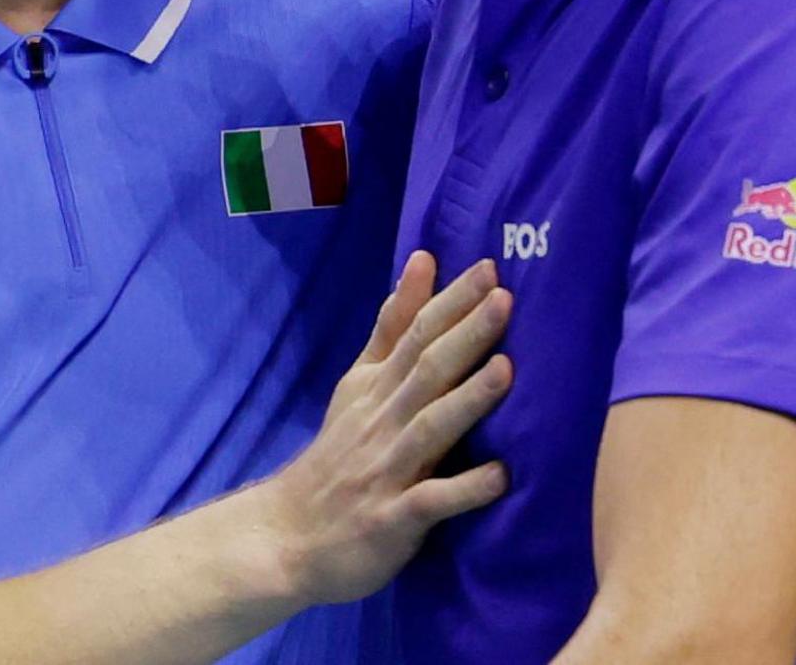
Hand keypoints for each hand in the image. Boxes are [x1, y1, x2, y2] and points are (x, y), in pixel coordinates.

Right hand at [255, 251, 513, 606]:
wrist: (288, 537)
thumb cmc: (339, 455)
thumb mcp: (359, 383)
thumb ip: (393, 325)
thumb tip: (424, 259)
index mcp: (375, 387)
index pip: (415, 335)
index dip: (451, 302)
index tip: (490, 268)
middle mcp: (381, 421)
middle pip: (426, 371)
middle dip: (466, 334)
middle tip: (505, 298)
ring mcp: (386, 472)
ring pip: (429, 429)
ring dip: (467, 400)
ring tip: (507, 369)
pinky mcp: (391, 520)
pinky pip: (430, 503)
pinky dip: (464, 490)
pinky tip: (501, 476)